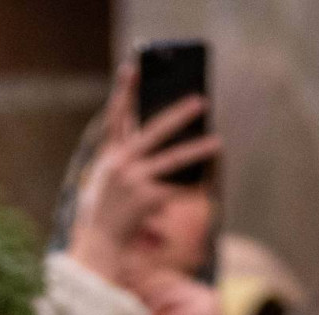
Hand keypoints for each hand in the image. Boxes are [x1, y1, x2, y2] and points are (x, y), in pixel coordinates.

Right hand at [67, 63, 221, 283]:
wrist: (99, 243)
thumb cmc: (103, 212)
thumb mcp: (103, 180)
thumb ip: (121, 159)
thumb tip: (148, 144)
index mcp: (108, 155)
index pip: (116, 117)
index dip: (124, 91)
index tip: (133, 66)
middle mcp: (121, 164)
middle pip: (154, 131)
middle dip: (178, 114)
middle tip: (200, 101)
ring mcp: (135, 181)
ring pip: (174, 159)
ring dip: (198, 150)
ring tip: (218, 141)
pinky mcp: (148, 199)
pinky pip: (179, 188)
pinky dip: (194, 184)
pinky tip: (209, 179)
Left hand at [131, 270, 256, 314]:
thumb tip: (138, 305)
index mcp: (199, 291)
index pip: (168, 278)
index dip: (148, 282)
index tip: (130, 293)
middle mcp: (204, 292)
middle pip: (168, 282)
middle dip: (146, 291)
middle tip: (131, 305)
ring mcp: (207, 301)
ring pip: (171, 296)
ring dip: (153, 308)